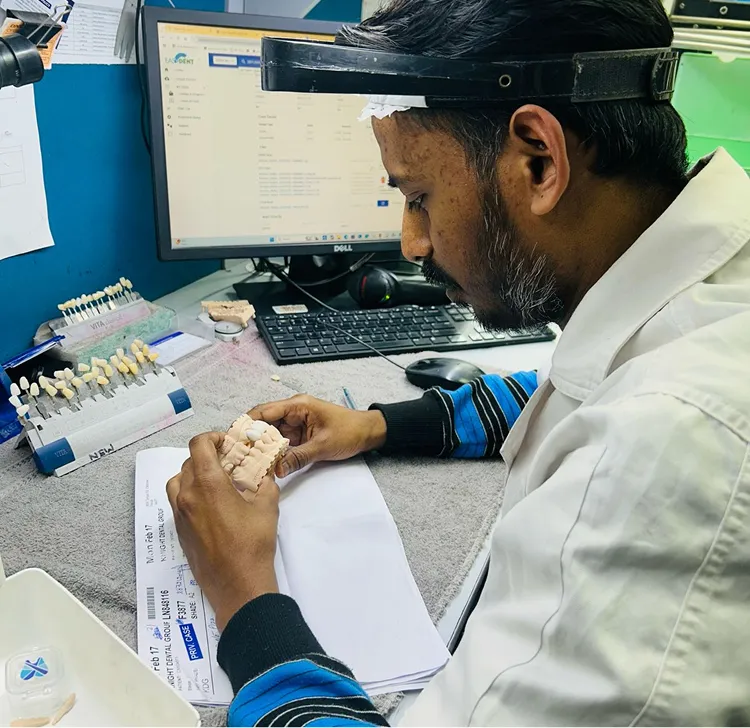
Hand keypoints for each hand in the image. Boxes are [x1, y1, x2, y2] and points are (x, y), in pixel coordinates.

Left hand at [167, 432, 278, 630]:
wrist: (237, 585)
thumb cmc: (254, 544)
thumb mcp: (268, 506)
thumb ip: (265, 482)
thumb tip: (264, 472)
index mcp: (208, 483)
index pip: (198, 445)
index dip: (212, 438)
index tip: (226, 444)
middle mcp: (187, 496)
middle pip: (188, 462)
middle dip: (207, 457)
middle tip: (227, 463)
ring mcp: (180, 515)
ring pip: (177, 482)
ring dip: (193, 475)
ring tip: (214, 483)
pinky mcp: (179, 531)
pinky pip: (178, 503)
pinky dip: (190, 495)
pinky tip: (211, 506)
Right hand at [248, 394, 386, 476]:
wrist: (368, 433)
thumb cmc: (350, 431)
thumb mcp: (323, 446)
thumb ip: (299, 457)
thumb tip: (277, 469)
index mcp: (298, 406)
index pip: (265, 411)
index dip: (247, 423)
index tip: (234, 438)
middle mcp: (293, 412)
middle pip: (264, 423)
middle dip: (251, 437)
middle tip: (237, 454)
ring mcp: (295, 424)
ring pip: (271, 435)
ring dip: (261, 446)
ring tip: (246, 461)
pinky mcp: (299, 436)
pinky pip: (281, 443)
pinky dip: (272, 452)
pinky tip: (264, 463)